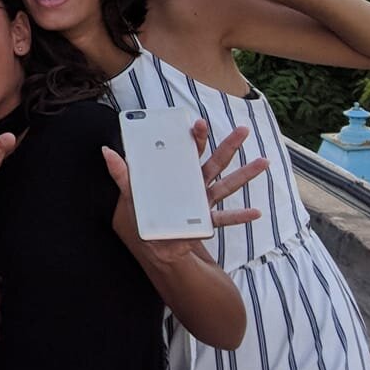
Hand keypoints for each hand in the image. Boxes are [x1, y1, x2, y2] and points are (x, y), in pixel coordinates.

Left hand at [104, 121, 266, 263]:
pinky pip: (224, 218)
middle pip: (213, 162)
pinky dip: (239, 216)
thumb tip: (106, 151)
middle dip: (228, 146)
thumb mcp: (129, 194)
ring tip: (263, 162)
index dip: (194, 137)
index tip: (199, 123)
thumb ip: (122, 174)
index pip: (187, 151)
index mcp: (176, 175)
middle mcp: (193, 185)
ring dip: (244, 175)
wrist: (152, 246)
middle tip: (243, 130)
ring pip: (226, 185)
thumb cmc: (141, 216)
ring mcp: (202, 202)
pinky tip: (255, 213)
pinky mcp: (205, 222)